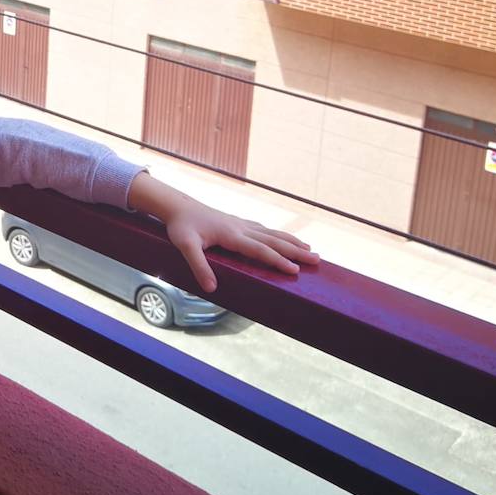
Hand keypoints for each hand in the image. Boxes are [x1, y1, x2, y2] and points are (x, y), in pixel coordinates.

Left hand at [164, 203, 318, 293]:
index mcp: (232, 235)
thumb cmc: (181, 227)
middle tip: (318, 260)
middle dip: (296, 251)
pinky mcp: (237, 222)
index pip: (260, 250)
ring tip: (310, 249)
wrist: (177, 206)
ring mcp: (240, 224)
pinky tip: (282, 238)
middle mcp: (241, 228)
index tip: (295, 271)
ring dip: (291, 242)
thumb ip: (198, 266)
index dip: (278, 260)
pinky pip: (263, 230)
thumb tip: (211, 288)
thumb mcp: (185, 247)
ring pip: (271, 233)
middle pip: (273, 241)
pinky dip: (277, 235)